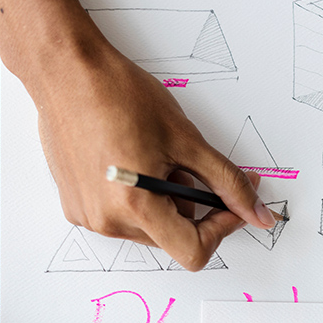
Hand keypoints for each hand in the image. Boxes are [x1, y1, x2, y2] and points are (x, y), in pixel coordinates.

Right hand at [27, 37, 275, 270]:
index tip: (230, 205)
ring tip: (154, 159)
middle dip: (191, 207)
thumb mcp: (187, 139)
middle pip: (172, 239)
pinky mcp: (75, 206)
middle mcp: (107, 221)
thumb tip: (257, 213)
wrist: (65, 71)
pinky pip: (121, 217)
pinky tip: (132, 162)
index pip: (194, 251)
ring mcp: (87, 216)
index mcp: (135, 206)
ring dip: (164, 203)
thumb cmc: (119, 95)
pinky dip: (138, 198)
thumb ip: (227, 183)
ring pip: (148, 229)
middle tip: (185, 166)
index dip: (221, 228)